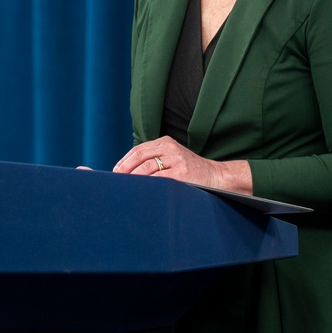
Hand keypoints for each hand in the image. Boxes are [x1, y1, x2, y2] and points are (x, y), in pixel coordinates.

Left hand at [113, 136, 252, 194]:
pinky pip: (159, 178)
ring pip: (147, 167)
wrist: (216, 176)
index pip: (139, 149)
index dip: (124, 160)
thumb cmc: (190, 170)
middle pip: (140, 156)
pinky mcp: (182, 173)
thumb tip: (128, 171)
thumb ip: (155, 159)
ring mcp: (176, 159)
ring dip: (133, 177)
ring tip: (125, 186)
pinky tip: (141, 190)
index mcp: (166, 142)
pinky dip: (147, 184)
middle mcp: (170, 147)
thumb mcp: (173, 158)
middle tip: (115, 180)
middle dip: (125, 168)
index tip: (115, 172)